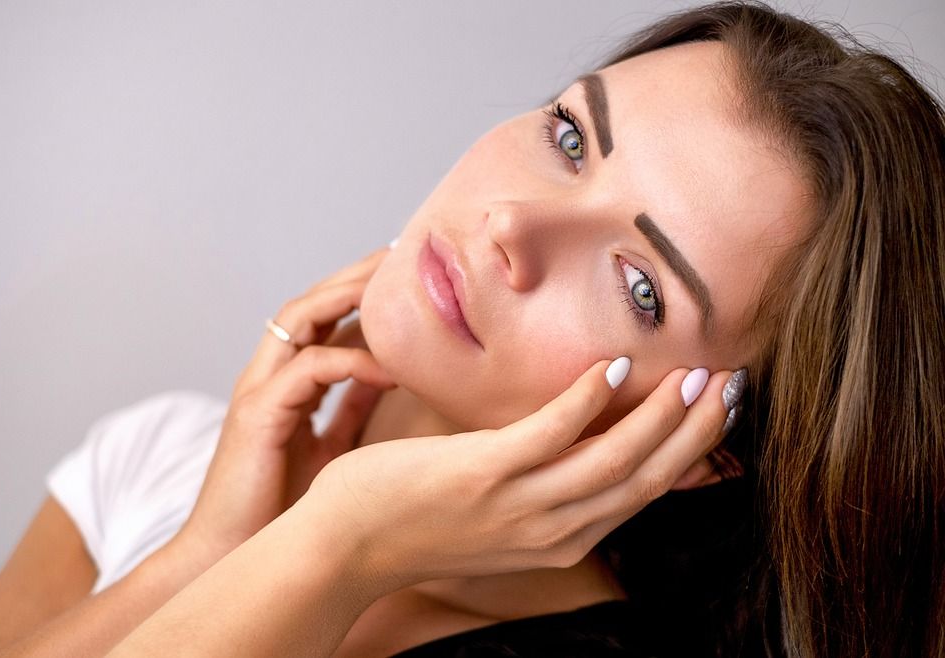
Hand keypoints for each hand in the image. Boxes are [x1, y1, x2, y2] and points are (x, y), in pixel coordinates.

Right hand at [172, 249, 395, 566]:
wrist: (230, 558)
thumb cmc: (281, 508)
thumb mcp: (329, 446)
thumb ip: (350, 408)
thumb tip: (389, 377)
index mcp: (284, 380)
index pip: (320, 317)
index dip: (357, 291)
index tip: (403, 275)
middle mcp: (266, 375)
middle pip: (310, 303)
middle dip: (355, 276)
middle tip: (401, 255)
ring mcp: (258, 391)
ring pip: (299, 319)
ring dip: (348, 297)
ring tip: (394, 285)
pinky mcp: (258, 415)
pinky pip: (309, 370)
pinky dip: (351, 361)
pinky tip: (390, 367)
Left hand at [305, 360, 734, 593]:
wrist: (347, 543)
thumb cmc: (421, 518)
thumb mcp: (502, 513)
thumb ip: (546, 482)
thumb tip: (581, 434)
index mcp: (561, 536)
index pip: (643, 493)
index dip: (690, 452)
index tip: (721, 410)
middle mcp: (552, 529)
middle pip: (644, 478)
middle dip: (695, 431)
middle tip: (731, 382)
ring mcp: (520, 504)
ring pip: (611, 459)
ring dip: (661, 415)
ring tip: (695, 373)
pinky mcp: (483, 474)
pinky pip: (549, 435)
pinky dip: (588, 401)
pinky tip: (614, 368)